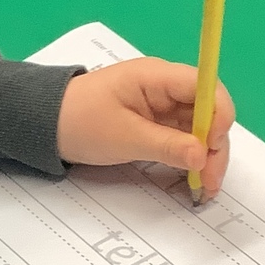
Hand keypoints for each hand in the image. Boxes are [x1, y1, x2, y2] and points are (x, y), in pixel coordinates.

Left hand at [56, 57, 234, 198]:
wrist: (46, 124)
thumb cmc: (81, 122)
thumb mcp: (125, 137)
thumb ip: (167, 146)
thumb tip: (202, 156)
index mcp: (157, 77)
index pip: (206, 87)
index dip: (218, 115)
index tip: (213, 147)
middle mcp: (166, 87)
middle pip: (208, 110)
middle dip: (214, 145)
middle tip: (211, 182)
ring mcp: (162, 105)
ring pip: (199, 127)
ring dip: (206, 155)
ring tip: (204, 188)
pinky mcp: (156, 123)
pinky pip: (183, 137)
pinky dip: (190, 157)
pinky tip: (193, 178)